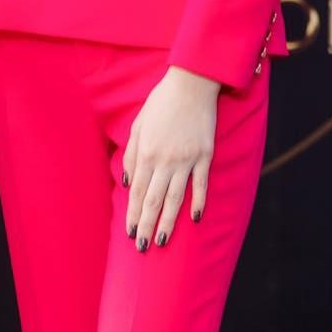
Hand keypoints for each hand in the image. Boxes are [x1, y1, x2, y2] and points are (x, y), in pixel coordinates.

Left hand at [122, 66, 220, 249]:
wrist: (192, 84)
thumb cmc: (161, 103)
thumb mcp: (138, 125)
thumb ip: (130, 154)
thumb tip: (127, 182)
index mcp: (145, 153)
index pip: (137, 192)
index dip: (134, 214)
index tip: (130, 232)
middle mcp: (164, 160)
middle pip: (154, 200)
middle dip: (147, 225)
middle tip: (143, 247)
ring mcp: (186, 159)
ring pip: (176, 198)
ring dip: (169, 222)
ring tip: (163, 241)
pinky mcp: (204, 155)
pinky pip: (200, 184)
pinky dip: (198, 202)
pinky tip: (194, 219)